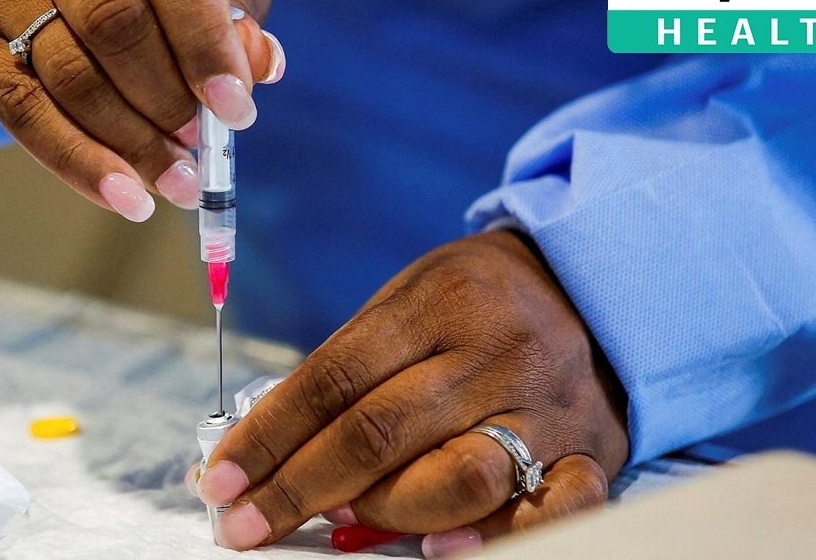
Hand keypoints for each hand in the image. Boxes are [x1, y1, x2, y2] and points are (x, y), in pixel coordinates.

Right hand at [0, 0, 280, 220]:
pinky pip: (19, 110)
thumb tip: (257, 68)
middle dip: (165, 103)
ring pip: (65, 72)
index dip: (202, 43)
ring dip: (126, 142)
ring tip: (174, 181)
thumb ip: (238, 7)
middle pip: (111, 24)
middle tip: (201, 152)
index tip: (236, 109)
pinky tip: (120, 194)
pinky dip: (74, 160)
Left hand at [194, 230, 628, 555]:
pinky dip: (497, 538)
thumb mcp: (411, 296)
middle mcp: (494, 352)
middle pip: (379, 432)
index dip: (269, 435)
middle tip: (245, 524)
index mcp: (439, 303)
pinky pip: (555, 509)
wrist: (594, 281)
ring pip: (458, 477)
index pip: (335, 378)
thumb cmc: (479, 298)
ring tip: (342, 520)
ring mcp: (545, 405)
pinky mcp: (590, 450)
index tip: (221, 479)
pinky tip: (443, 550)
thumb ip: (352, 365)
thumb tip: (276, 446)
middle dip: (298, 488)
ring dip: (382, 512)